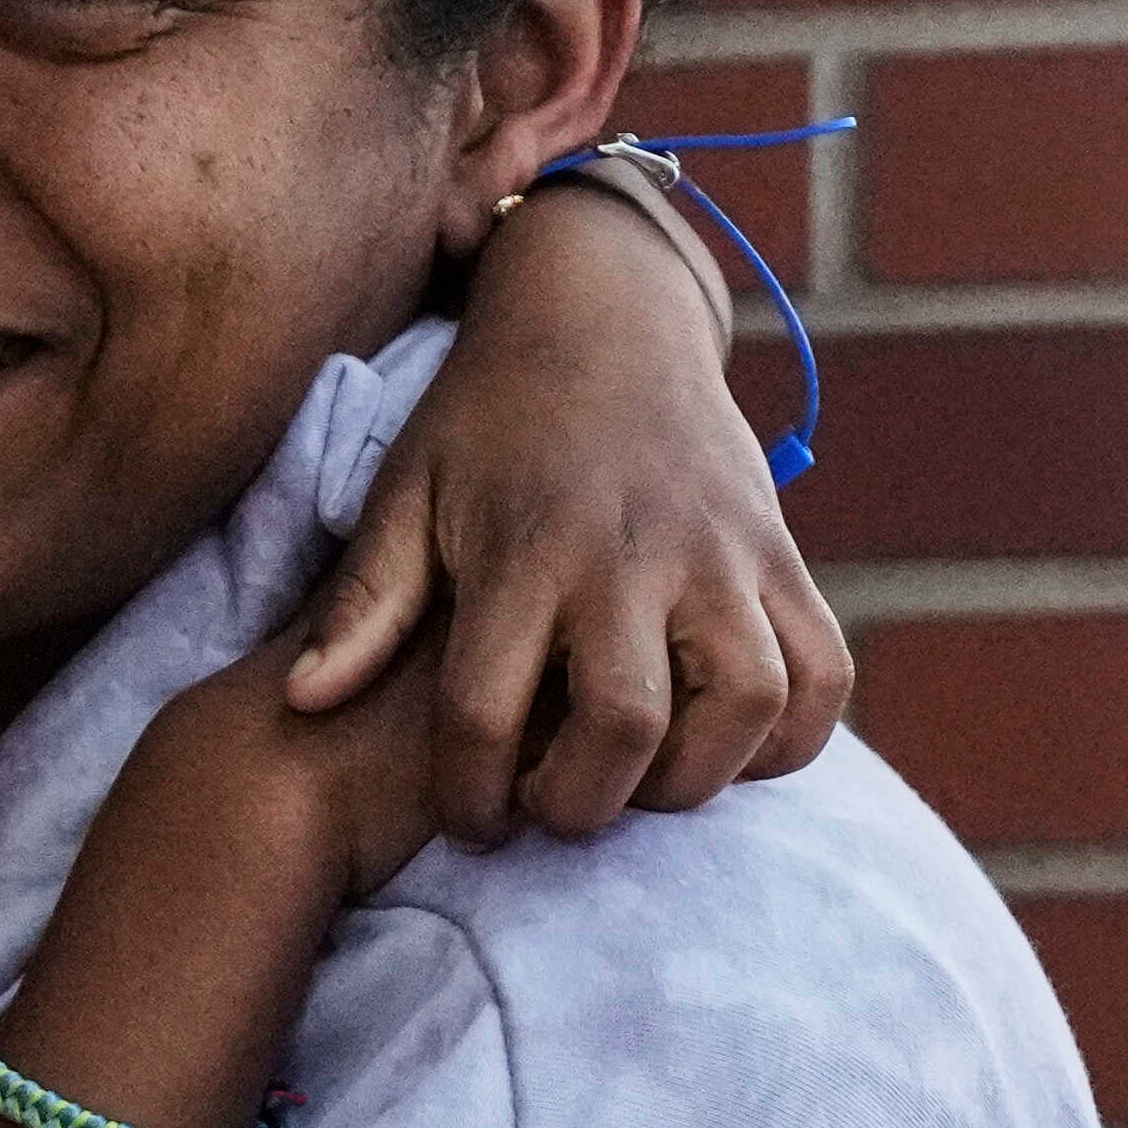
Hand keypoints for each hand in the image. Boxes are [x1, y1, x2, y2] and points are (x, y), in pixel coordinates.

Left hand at [303, 166, 849, 849]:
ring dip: (695, 775)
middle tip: (553, 803)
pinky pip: (822, 675)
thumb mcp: (408, 492)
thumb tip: (305, 702)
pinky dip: (791, 737)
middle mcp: (630, 552)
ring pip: (747, 706)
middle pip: (625, 725)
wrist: (602, 310)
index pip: (485, 712)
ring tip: (642, 776)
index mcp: (524, 546)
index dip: (471, 797)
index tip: (472, 817)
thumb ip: (366, 601)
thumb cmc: (487, 420)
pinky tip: (725, 742)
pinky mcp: (782, 552)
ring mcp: (721, 551)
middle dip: (583, 803)